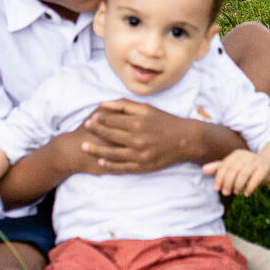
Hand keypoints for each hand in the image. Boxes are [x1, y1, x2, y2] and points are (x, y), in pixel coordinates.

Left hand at [78, 99, 193, 173]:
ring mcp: (139, 155)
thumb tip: (104, 103)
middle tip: (84, 128)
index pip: (111, 120)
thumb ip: (125, 105)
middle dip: (95, 131)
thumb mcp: (147, 109)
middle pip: (109, 135)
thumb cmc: (165, 121)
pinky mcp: (143, 166)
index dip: (99, 119)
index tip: (91, 118)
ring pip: (112, 153)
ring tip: (84, 146)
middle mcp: (137, 139)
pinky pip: (122, 167)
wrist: (185, 140)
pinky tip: (100, 161)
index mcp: (138, 123)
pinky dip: (110, 165)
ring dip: (96, 149)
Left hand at [204, 148, 269, 197]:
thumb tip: (203, 169)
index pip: (224, 166)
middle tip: (225, 193)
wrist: (269, 164)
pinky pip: (255, 179)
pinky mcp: (264, 168)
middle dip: (227, 183)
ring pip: (243, 175)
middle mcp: (246, 156)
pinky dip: (249, 188)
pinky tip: (246, 194)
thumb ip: (219, 167)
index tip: (216, 188)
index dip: (218, 178)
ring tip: (236, 192)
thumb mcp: (233, 166)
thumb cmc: (247, 167)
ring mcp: (256, 161)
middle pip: (233, 170)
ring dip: (238, 186)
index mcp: (237, 154)